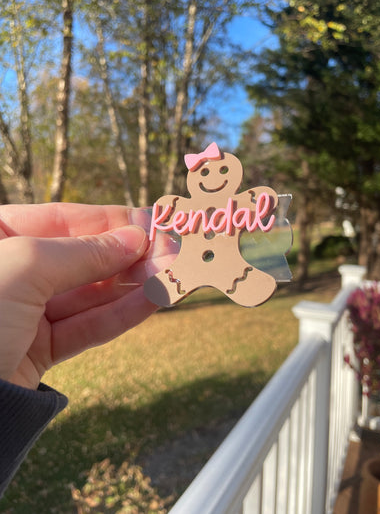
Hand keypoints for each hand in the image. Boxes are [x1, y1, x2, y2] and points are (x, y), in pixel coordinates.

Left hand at [0, 203, 176, 389]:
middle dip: (128, 254)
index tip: (153, 221)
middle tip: (173, 251)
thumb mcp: (25, 266)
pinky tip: (154, 301)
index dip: (111, 219)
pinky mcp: (35, 349)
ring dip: (132, 284)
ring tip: (172, 275)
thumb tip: (134, 238)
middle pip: (80, 256)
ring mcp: (21, 312)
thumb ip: (84, 251)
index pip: (62, 219)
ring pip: (87, 293)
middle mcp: (8, 272)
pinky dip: (120, 315)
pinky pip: (85, 326)